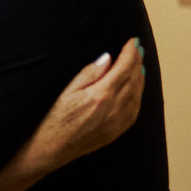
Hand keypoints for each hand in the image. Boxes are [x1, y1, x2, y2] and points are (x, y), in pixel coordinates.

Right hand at [28, 38, 144, 170]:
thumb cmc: (53, 119)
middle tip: (137, 48)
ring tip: (139, 64)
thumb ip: (89, 73)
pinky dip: (138, 95)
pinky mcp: (116, 132)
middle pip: (134, 79)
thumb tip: (108, 58)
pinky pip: (135, 110)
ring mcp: (117, 122)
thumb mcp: (66, 90)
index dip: (130, 52)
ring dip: (140, 77)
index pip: (124, 67)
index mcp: (101, 95)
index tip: (132, 41)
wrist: (50, 149)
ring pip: (137, 94)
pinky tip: (136, 89)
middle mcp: (114, 109)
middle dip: (137, 61)